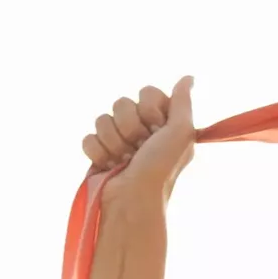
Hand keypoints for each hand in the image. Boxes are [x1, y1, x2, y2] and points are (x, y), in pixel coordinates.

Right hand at [82, 76, 196, 210]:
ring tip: (125, 161)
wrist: (131, 200)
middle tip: (140, 149)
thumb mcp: (180, 133)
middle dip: (130, 128)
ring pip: (102, 118)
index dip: (149, 109)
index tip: (157, 130)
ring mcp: (118, 141)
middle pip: (122, 103)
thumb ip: (183, 102)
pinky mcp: (98, 153)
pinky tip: (109, 167)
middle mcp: (142, 131)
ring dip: (114, 142)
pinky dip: (98, 153)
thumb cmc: (160, 168)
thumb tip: (189, 77)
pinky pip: (88, 137)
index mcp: (164, 124)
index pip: (147, 93)